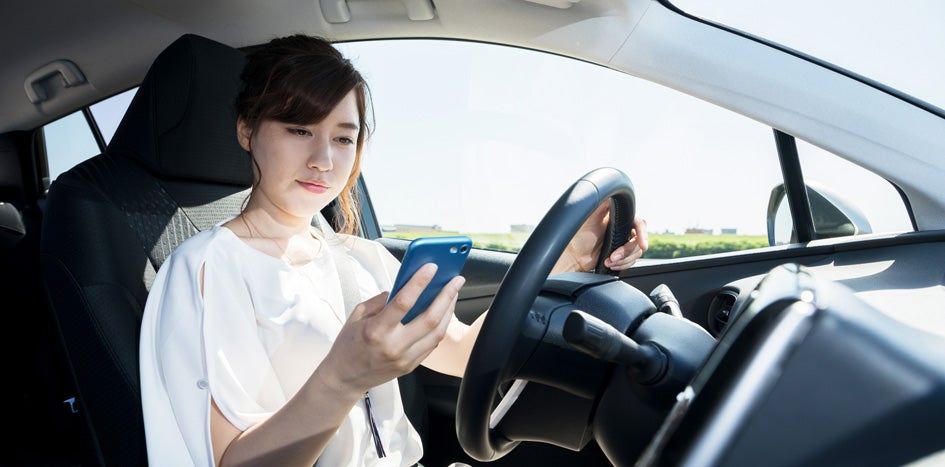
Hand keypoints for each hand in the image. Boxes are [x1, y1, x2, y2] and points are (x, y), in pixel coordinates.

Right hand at [318, 263, 464, 394]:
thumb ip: (381, 301)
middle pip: (430, 319)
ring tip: (453, 294)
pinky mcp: (410, 366)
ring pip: (437, 333)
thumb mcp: (357, 315)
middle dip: (446, 296)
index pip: (403, 302)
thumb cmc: (348, 344)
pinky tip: (444, 313)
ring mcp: (404, 359)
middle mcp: (393, 346)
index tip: (432, 267)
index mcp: (376, 331)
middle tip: (456, 280)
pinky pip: (432, 344)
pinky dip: (440, 326)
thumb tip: (405, 288)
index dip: (419, 282)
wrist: (344, 378)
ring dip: (449, 311)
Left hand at [553, 201, 647, 273]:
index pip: (639, 223)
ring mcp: (623, 243)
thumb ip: (602, 201)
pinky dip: (622, 265)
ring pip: (636, 253)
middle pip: (639, 240)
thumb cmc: (578, 234)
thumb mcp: (589, 213)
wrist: (574, 255)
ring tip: (609, 261)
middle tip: (613, 256)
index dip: (642, 233)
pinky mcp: (621, 255)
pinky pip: (631, 261)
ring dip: (623, 260)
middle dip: (627, 251)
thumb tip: (613, 191)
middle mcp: (624, 229)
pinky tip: (610, 264)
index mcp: (620, 217)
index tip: (642, 244)